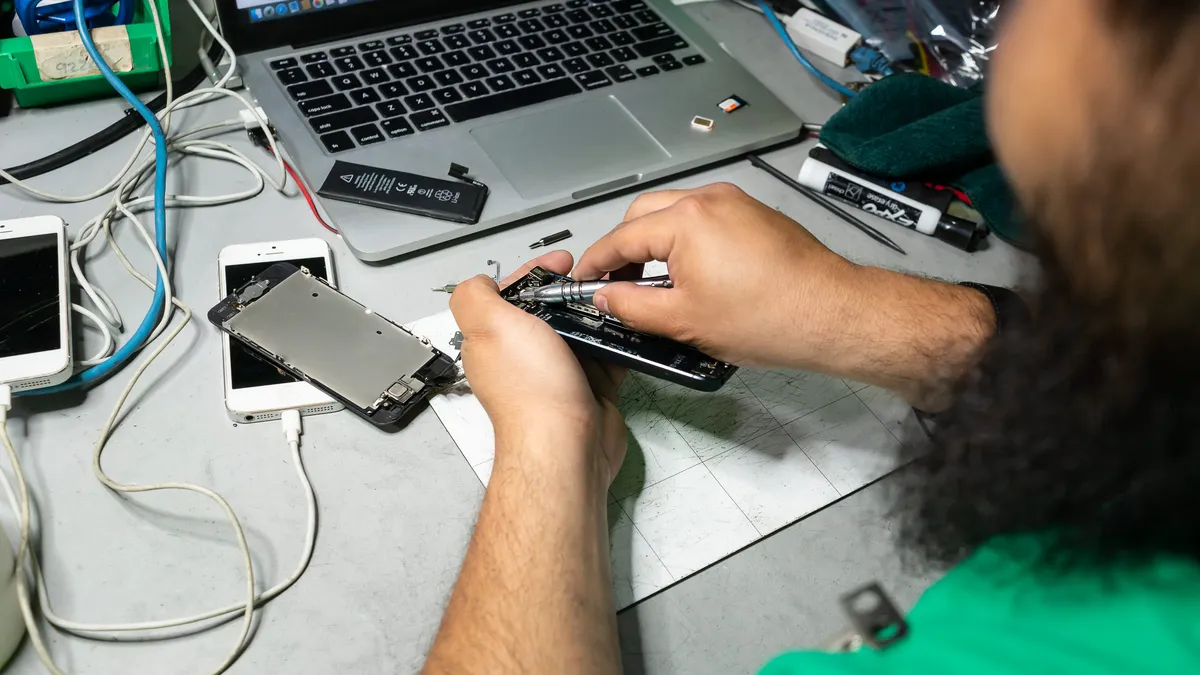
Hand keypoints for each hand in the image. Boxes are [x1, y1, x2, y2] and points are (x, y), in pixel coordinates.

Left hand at [450, 252, 626, 485]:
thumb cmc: (531, 388)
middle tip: (599, 276)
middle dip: (573, 289)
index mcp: (496, 340)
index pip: (514, 294)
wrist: (566, 445)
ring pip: (581, 330)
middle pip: (550, 310)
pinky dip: (619, 339)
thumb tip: (478, 281)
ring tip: (621, 293)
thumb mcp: (490, 325)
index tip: (564, 261)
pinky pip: (607, 355)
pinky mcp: (590, 388)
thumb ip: (474, 296)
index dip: (537, 272)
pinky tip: (632, 322)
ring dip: (599, 311)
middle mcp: (525, 357)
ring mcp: (558, 373)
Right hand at [574, 183, 860, 370]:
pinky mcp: (754, 214)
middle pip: (643, 216)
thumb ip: (632, 306)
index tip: (583, 281)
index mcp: (687, 220)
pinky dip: (686, 242)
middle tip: (617, 286)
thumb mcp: (685, 322)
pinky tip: (691, 277)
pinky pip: (705, 219)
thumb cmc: (773, 317)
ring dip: (656, 244)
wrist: (832, 315)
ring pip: (674, 214)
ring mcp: (735, 203)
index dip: (595, 263)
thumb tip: (606, 297)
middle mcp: (710, 199)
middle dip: (624, 250)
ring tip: (656, 287)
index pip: (621, 237)